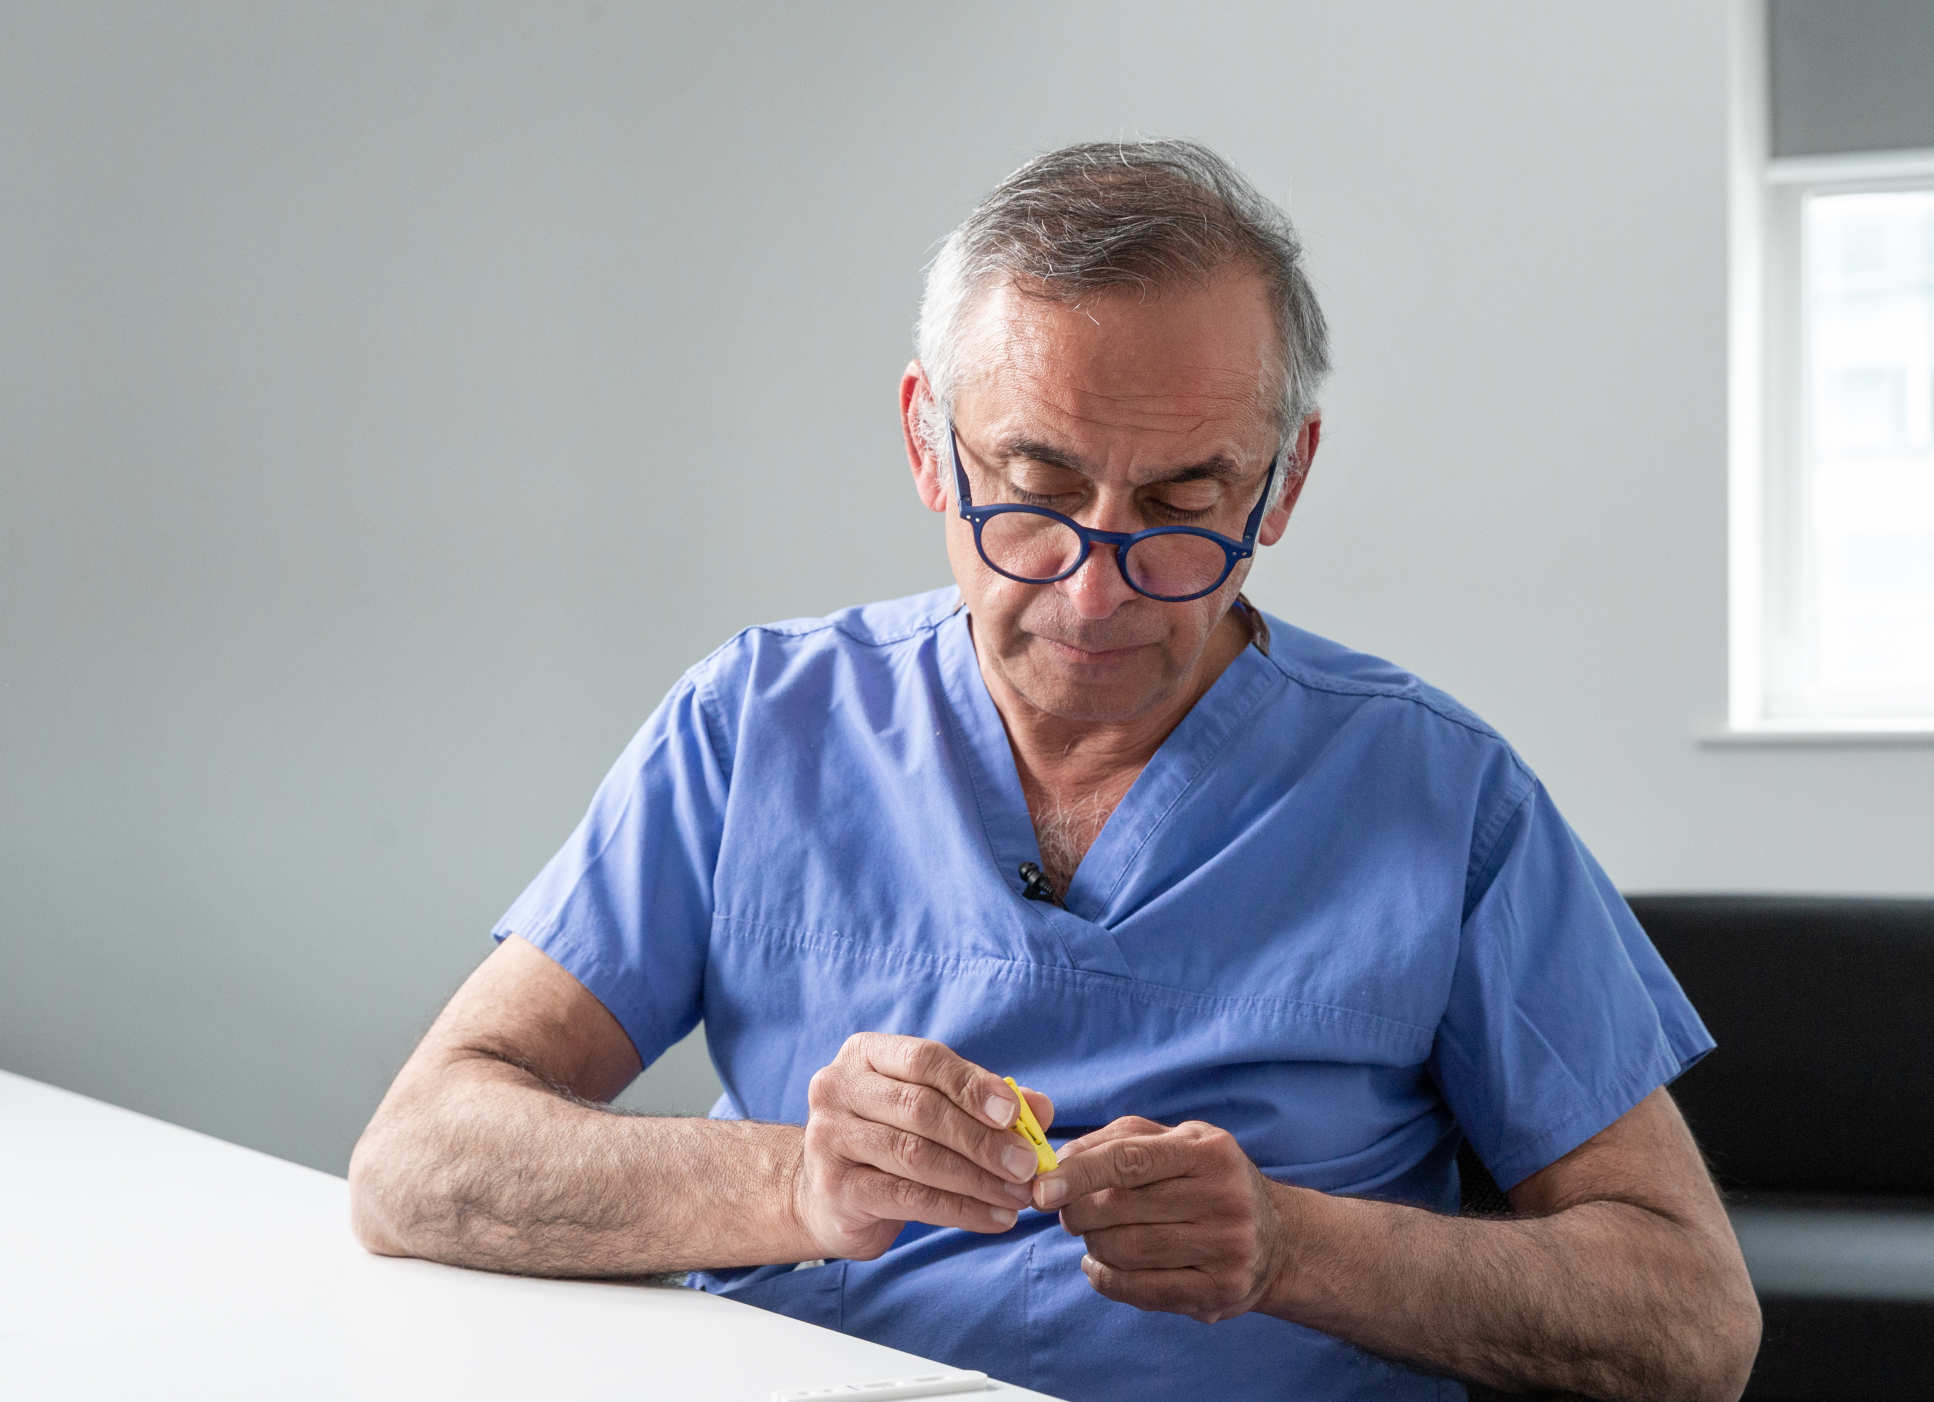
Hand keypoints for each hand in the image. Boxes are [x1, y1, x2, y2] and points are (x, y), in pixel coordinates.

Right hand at [791, 1032, 1054, 1261]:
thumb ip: (983, 1102)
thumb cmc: (891, 1138)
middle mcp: (838, 1088)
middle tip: (1027, 1165)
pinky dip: (960, 1209)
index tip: (1014, 1113)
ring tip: (1019, 1195)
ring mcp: (829, 1138)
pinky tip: (994, 1218)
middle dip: (982, 1139)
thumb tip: (1040, 1107)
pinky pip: (908, 1198)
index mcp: (865, 1054)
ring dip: (977, 1179)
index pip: (924, 1059)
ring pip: (916, 1156)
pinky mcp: (835, 1188)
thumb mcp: (932, 1109)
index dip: (971, 1084)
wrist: (827, 1194)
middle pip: (921, 1109)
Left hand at [1033, 1116, 1288, 1323]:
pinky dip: (1105, 1279)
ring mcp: (1225, 1249)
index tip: (1042, 1187)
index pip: (1130, 1159)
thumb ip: (1119, 1140)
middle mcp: (1223, 1198)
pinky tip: (1099, 1267)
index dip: (1078, 1173)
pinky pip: (1140, 1291)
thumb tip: (1060, 1159)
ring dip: (1092, 1245)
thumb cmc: (1209, 1180)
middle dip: (1078, 1211)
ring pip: (1124, 1251)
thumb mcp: (1177, 1141)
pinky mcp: (1219, 1292)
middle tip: (1068, 1210)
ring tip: (1094, 1235)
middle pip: (1119, 1209)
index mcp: (1209, 1152)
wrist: (1278, 1239)